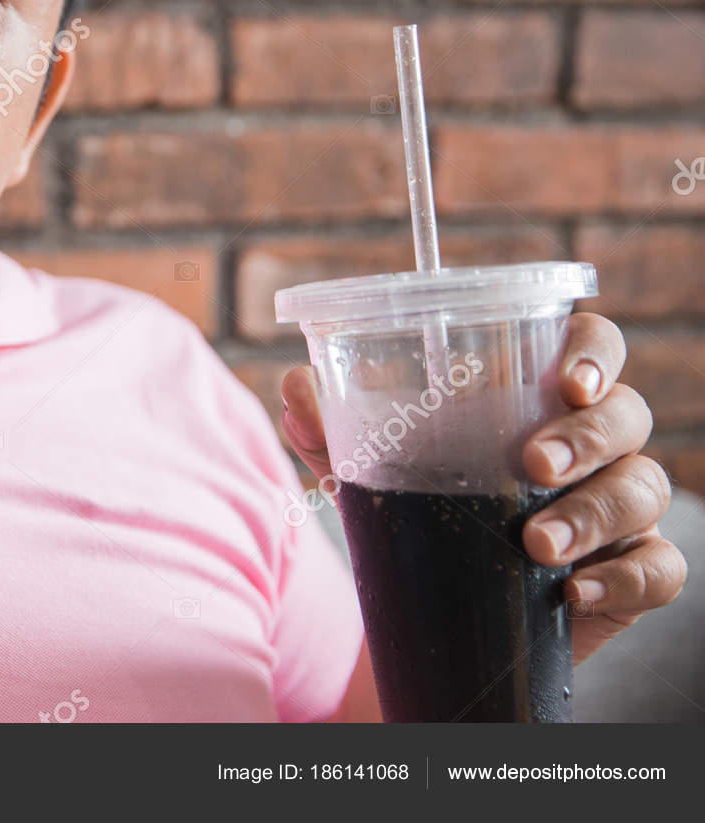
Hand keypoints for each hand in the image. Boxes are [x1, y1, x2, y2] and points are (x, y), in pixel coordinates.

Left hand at [280, 313, 686, 663]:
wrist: (431, 608)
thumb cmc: (416, 510)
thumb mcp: (365, 470)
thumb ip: (331, 428)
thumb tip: (298, 388)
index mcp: (539, 398)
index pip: (592, 349)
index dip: (594, 354)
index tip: (566, 381)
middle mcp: (593, 444)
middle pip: (627, 416)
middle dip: (587, 436)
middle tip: (533, 464)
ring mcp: (619, 509)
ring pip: (643, 490)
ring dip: (593, 512)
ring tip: (536, 542)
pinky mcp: (630, 574)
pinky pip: (659, 569)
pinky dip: (623, 579)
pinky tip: (575, 592)